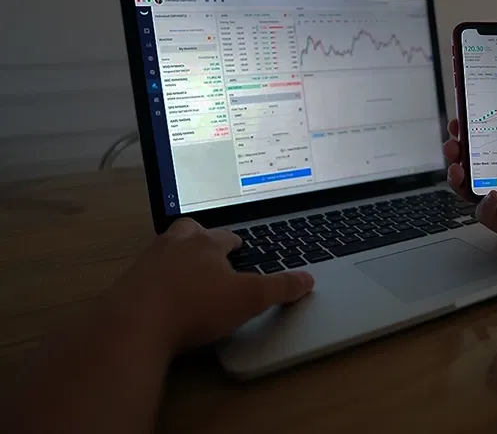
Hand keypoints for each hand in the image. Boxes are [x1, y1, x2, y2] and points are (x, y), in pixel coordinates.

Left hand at [107, 218, 313, 351]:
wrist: (134, 325)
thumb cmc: (196, 306)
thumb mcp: (249, 299)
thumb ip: (280, 288)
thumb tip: (308, 279)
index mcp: (205, 243)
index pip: (225, 236)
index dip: (235, 242)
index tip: (239, 246)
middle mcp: (174, 245)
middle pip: (189, 231)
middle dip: (200, 236)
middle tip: (208, 247)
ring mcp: (146, 262)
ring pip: (165, 248)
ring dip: (176, 255)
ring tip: (186, 269)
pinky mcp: (126, 284)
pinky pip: (145, 273)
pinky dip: (156, 279)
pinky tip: (162, 295)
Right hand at [443, 97, 496, 251]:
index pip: (488, 141)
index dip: (470, 132)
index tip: (459, 122)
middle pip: (472, 164)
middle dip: (456, 154)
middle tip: (452, 145)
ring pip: (471, 190)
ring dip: (457, 179)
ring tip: (457, 169)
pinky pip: (485, 215)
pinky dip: (483, 205)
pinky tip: (491, 195)